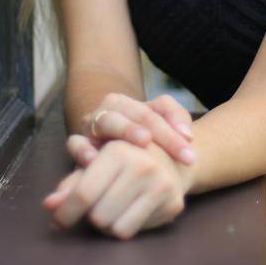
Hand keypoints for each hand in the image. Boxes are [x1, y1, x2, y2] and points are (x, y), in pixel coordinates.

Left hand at [42, 140, 188, 239]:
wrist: (172, 157)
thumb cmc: (125, 159)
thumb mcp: (96, 162)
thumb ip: (71, 183)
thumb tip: (49, 205)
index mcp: (118, 151)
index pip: (84, 193)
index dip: (66, 212)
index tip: (57, 222)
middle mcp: (142, 166)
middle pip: (98, 216)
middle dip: (91, 216)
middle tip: (96, 206)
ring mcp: (161, 186)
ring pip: (115, 229)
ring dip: (107, 225)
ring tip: (112, 208)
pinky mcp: (172, 204)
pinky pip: (134, 232)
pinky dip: (125, 226)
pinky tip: (129, 211)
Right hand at [74, 92, 195, 167]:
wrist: (115, 156)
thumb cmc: (143, 142)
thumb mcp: (163, 126)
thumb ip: (178, 119)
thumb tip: (188, 135)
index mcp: (126, 104)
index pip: (151, 114)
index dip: (171, 132)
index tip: (190, 153)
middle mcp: (107, 112)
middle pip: (130, 115)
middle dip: (150, 131)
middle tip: (161, 144)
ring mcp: (91, 128)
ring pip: (104, 122)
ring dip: (122, 131)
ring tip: (142, 141)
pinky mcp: (78, 146)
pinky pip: (75, 144)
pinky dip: (82, 149)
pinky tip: (95, 159)